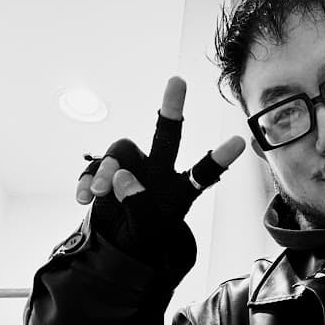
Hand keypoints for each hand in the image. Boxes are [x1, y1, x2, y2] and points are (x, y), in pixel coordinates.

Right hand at [76, 76, 244, 266]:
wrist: (119, 244)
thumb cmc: (144, 236)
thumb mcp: (146, 233)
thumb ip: (138, 207)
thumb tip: (122, 177)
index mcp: (180, 189)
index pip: (203, 172)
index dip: (220, 158)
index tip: (240, 142)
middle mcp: (160, 171)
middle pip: (168, 136)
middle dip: (172, 108)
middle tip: (178, 80)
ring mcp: (134, 168)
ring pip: (122, 151)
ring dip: (107, 170)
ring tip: (99, 192)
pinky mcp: (108, 171)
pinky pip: (96, 166)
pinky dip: (87, 180)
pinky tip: (84, 198)